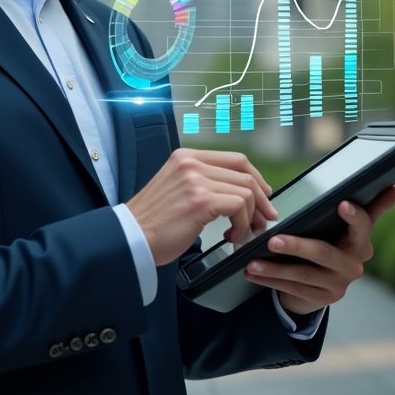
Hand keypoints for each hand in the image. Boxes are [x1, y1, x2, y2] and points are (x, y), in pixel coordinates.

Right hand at [127, 148, 277, 265]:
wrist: (131, 237)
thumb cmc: (153, 221)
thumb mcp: (177, 188)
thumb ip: (202, 182)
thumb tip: (237, 192)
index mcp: (186, 157)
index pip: (235, 159)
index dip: (255, 178)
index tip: (262, 195)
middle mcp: (191, 163)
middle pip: (245, 172)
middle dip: (261, 198)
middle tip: (263, 218)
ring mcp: (196, 180)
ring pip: (245, 190)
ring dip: (251, 216)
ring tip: (241, 232)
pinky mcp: (201, 200)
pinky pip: (239, 206)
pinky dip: (242, 224)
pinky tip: (232, 236)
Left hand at [243, 184, 394, 316]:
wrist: (321, 281)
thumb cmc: (324, 239)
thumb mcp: (333, 224)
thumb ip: (338, 207)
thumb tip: (378, 183)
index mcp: (360, 238)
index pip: (363, 224)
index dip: (355, 215)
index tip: (343, 204)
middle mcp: (355, 262)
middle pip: (324, 252)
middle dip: (296, 246)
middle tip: (273, 240)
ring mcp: (340, 283)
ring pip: (304, 273)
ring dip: (274, 268)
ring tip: (252, 262)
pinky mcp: (325, 298)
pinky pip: (293, 288)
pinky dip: (270, 280)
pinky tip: (252, 273)